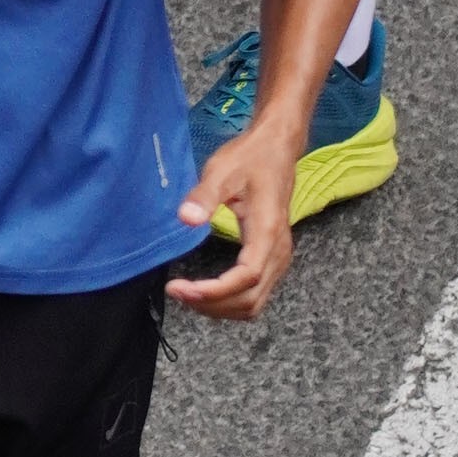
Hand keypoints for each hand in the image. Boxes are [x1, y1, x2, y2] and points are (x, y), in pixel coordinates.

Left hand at [168, 121, 297, 320]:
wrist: (277, 148)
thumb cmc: (250, 158)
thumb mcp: (222, 170)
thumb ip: (204, 195)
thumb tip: (186, 218)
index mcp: (268, 233)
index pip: (246, 278)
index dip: (214, 291)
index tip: (182, 288)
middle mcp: (279, 251)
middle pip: (251, 300)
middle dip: (212, 304)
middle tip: (178, 292)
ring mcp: (279, 258)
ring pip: (254, 303)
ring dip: (221, 308)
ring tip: (188, 295)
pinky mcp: (273, 258)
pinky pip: (256, 294)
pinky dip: (231, 302)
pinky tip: (207, 292)